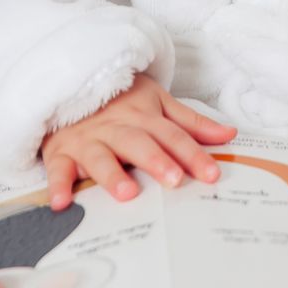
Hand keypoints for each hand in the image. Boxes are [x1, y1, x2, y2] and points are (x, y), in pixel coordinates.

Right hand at [42, 74, 235, 210]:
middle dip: (156, 160)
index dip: (192, 154)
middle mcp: (116, 128)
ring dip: (111, 173)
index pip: (172, 135)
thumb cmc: (119, 99)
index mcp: (143, 116)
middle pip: (138, 143)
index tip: (212, 174)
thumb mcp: (157, 101)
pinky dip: (58, 184)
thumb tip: (229, 135)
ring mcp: (87, 140)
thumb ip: (191, 122)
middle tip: (174, 180)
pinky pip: (58, 168)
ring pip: (100, 156)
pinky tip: (61, 203)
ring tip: (126, 193)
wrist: (70, 83)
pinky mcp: (61, 151)